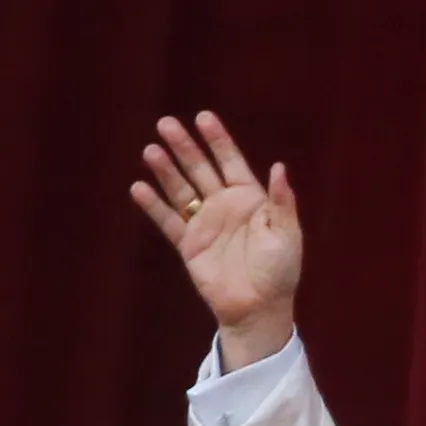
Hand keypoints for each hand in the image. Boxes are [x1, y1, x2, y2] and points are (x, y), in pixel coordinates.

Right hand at [130, 111, 303, 365]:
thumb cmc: (279, 271)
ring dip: (166, 170)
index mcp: (251, 199)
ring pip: (181, 190)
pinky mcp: (188, 244)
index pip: (231, 162)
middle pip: (201, 169)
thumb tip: (279, 167)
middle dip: (185, 147)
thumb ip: (281, 201)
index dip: (218, 140)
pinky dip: (153, 205)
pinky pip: (167, 221)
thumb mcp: (287, 234)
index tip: (203, 117)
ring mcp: (204, 224)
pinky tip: (139, 187)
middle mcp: (225, 206)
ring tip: (151, 150)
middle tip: (166, 123)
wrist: (259, 308)